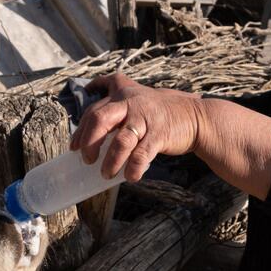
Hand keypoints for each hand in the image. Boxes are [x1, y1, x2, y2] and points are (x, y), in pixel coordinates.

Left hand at [68, 72, 204, 181]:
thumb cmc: (163, 112)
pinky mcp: (159, 134)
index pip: (93, 109)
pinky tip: (131, 177)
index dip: (80, 129)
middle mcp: (131, 103)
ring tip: (106, 173)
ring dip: (111, 161)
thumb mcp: (139, 99)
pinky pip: (141, 155)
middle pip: (99, 119)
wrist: (196, 117)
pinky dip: (134, 168)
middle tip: (87, 160)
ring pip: (120, 141)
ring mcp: (145, 119)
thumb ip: (118, 108)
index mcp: (123, 94)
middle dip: (88, 142)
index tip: (74, 146)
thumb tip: (93, 133)